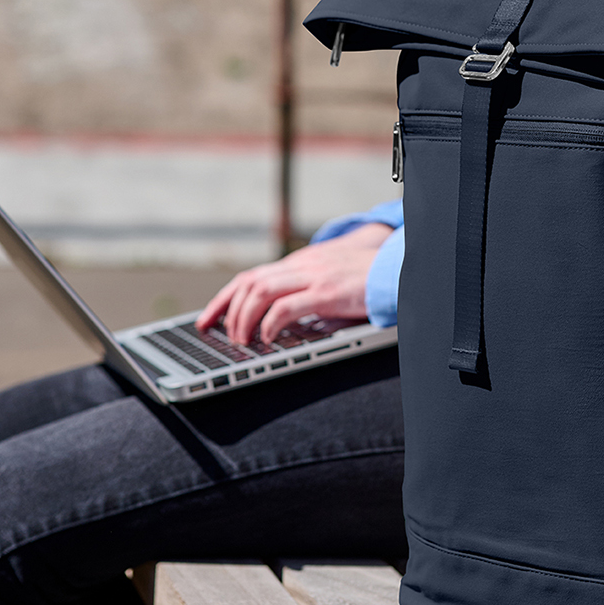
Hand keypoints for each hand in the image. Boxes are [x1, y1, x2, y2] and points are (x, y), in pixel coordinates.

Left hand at [195, 223, 394, 345]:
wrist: (396, 267)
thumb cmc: (364, 278)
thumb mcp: (328, 280)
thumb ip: (305, 291)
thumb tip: (277, 319)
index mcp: (299, 263)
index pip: (250, 276)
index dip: (223, 298)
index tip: (207, 319)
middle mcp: (301, 266)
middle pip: (249, 282)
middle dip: (227, 311)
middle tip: (223, 336)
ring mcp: (313, 277)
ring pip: (261, 291)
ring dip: (245, 318)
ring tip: (243, 341)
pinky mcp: (327, 292)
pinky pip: (288, 307)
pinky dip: (271, 323)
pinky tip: (268, 338)